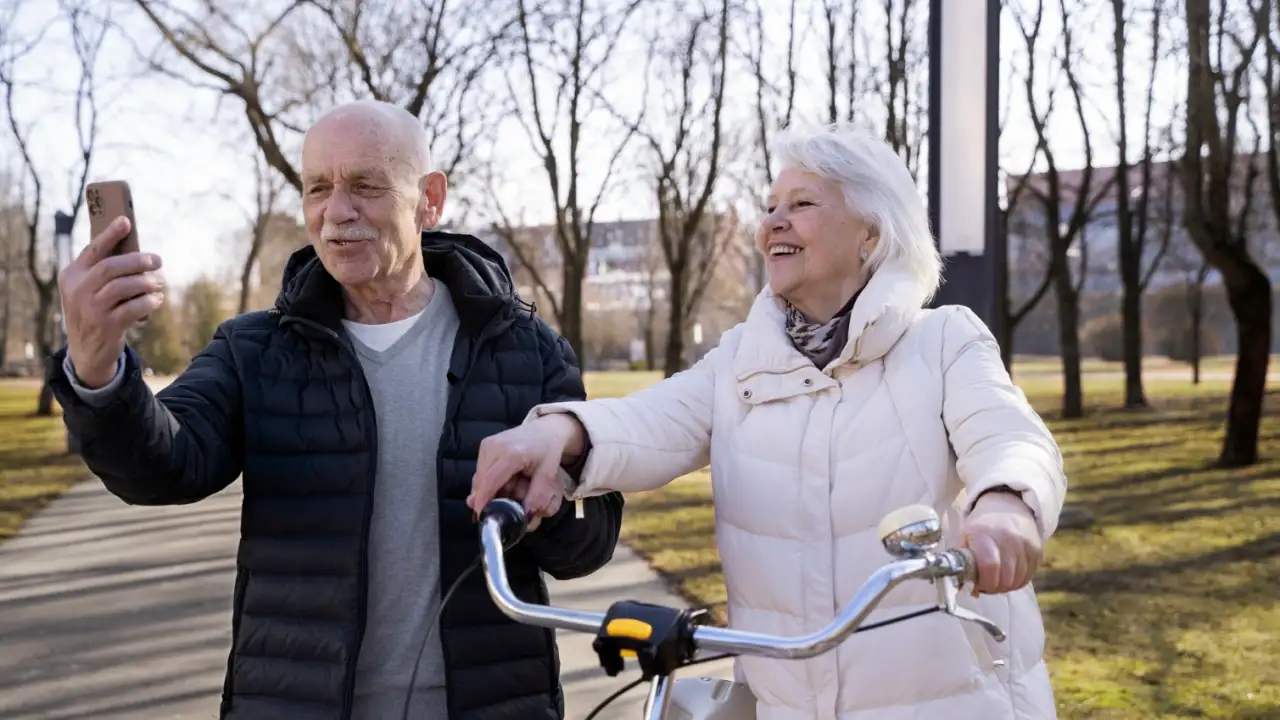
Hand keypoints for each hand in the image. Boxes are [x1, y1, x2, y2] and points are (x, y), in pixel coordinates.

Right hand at [59, 216, 164, 387]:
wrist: (87, 352)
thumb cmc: (94, 312)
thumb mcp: (88, 290)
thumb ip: (104, 272)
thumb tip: (136, 250)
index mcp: (71, 275)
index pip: (92, 250)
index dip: (110, 235)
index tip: (126, 221)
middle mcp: (77, 290)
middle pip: (112, 267)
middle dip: (138, 260)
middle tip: (157, 260)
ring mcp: (91, 309)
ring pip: (125, 286)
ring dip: (147, 282)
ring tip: (158, 284)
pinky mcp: (106, 326)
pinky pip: (135, 307)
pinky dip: (150, 301)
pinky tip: (157, 300)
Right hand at [468, 414, 584, 525]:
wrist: (546, 430)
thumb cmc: (548, 450)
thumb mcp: (548, 474)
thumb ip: (537, 496)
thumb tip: (525, 516)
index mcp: (512, 453)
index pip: (490, 481)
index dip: (483, 500)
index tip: (481, 516)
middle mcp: (495, 446)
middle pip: (482, 480)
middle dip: (486, 498)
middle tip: (498, 509)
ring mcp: (488, 444)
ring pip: (479, 476)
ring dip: (487, 489)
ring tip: (507, 490)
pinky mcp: (485, 445)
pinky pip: (481, 470)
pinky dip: (488, 481)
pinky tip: (502, 482)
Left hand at [959, 491, 1041, 596]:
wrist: (1007, 506)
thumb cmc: (981, 526)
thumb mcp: (965, 536)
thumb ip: (964, 562)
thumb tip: (970, 590)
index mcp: (985, 535)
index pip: (990, 566)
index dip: (984, 582)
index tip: (978, 585)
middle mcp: (1008, 539)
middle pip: (1005, 578)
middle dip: (994, 588)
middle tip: (986, 585)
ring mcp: (1026, 545)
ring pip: (1017, 581)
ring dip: (1005, 586)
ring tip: (996, 580)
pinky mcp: (1037, 551)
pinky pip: (1028, 577)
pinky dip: (1017, 581)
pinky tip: (1008, 575)